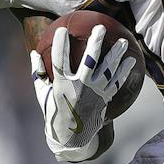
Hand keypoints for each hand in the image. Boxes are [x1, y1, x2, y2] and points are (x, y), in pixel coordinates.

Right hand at [30, 25, 135, 161]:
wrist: (72, 136)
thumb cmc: (54, 111)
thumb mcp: (42, 94)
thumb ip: (38, 73)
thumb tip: (33, 53)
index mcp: (62, 86)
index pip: (60, 61)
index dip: (60, 45)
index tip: (62, 30)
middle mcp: (80, 88)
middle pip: (89, 60)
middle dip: (95, 42)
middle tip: (100, 28)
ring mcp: (94, 93)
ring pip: (108, 70)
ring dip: (116, 54)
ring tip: (122, 41)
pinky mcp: (105, 99)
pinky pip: (116, 82)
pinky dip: (124, 71)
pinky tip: (130, 61)